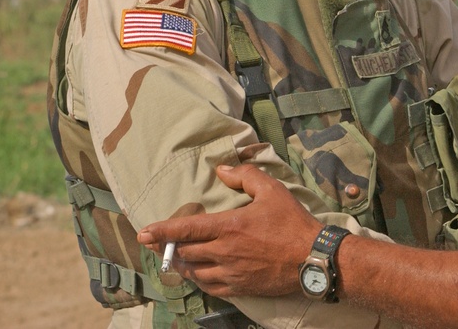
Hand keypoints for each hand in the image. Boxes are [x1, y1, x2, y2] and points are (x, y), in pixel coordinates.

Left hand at [137, 164, 322, 297]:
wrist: (313, 259)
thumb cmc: (292, 222)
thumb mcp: (272, 190)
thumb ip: (245, 176)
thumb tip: (221, 170)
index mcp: (229, 226)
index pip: (186, 228)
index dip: (162, 230)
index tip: (143, 232)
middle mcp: (224, 252)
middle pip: (185, 252)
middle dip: (166, 248)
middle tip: (155, 244)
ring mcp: (231, 272)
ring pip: (194, 272)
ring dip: (180, 265)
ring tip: (173, 258)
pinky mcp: (240, 287)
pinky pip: (209, 287)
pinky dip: (198, 280)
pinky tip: (196, 275)